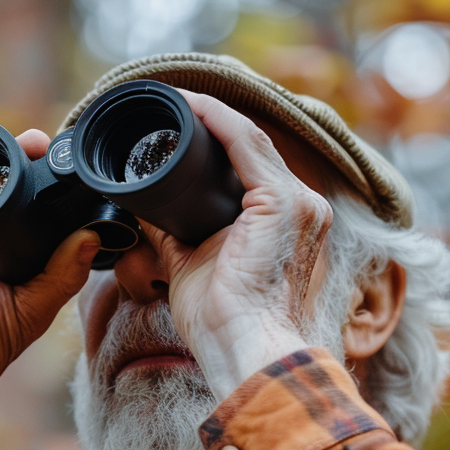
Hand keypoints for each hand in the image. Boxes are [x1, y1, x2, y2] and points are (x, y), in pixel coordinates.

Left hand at [138, 89, 329, 397]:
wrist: (245, 351)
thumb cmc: (223, 325)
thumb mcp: (191, 267)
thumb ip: (174, 235)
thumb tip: (145, 211)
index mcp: (289, 226)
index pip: (253, 170)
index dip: (218, 142)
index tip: (182, 126)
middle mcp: (304, 209)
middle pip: (253, 150)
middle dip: (213, 123)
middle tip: (173, 103)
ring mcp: (298, 203)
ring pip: (250, 140)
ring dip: (211, 115)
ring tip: (176, 97)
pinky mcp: (281, 203)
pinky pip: (244, 144)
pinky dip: (216, 121)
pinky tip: (189, 105)